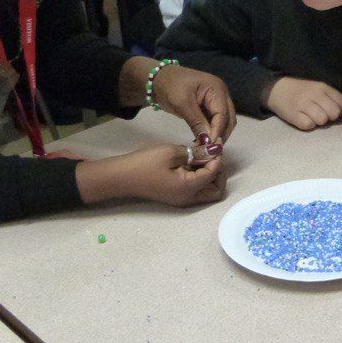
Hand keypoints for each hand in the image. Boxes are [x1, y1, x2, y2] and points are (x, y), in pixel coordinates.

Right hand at [111, 142, 226, 206]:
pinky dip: (200, 178)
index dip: (217, 157)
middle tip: (212, 155)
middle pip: (217, 190)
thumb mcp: (172, 152)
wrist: (121, 176)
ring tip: (202, 156)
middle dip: (219, 172)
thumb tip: (213, 150)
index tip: (215, 142)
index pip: (214, 173)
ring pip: (208, 192)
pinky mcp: (176, 196)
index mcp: (189, 187)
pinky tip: (192, 161)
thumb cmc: (145, 163)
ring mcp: (182, 200)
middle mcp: (189, 198)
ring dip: (210, 175)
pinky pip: (197, 190)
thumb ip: (196, 152)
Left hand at [150, 63, 235, 142]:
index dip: (217, 131)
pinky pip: (215, 121)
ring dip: (217, 135)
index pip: (222, 115)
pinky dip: (211, 132)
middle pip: (228, 119)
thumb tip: (208, 142)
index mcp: (217, 89)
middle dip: (221, 135)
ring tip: (205, 147)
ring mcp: (216, 100)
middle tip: (209, 150)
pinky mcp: (209, 106)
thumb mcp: (182, 104)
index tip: (209, 147)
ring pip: (224, 122)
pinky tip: (202, 141)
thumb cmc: (170, 87)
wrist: (158, 79)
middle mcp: (221, 94)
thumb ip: (196, 122)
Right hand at [265, 77, 341, 130]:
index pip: (341, 102)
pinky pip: (308, 125)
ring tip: (312, 116)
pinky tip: (303, 119)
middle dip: (330, 116)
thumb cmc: (301, 91)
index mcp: (322, 87)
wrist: (277, 90)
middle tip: (322, 114)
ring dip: (319, 121)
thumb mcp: (317, 88)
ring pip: (322, 120)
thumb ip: (331, 98)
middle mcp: (314, 94)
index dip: (340, 109)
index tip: (332, 110)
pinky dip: (307, 124)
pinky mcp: (293, 115)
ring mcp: (303, 104)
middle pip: (334, 112)